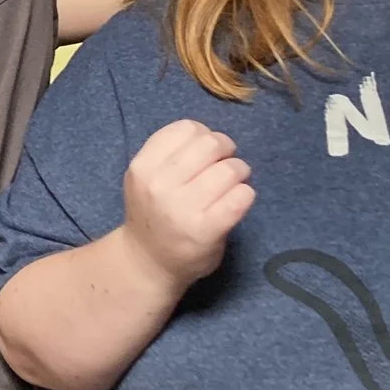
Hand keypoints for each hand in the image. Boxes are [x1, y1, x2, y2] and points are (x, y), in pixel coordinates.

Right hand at [120, 118, 253, 289]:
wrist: (147, 261)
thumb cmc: (153, 214)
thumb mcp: (146, 178)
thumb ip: (170, 154)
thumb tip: (213, 136)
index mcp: (143, 167)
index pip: (186, 128)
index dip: (204, 134)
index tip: (205, 152)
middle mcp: (159, 184)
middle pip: (211, 144)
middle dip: (226, 150)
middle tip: (224, 165)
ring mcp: (183, 208)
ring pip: (230, 169)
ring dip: (239, 172)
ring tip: (231, 185)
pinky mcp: (207, 229)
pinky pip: (241, 196)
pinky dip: (245, 195)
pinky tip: (236, 202)